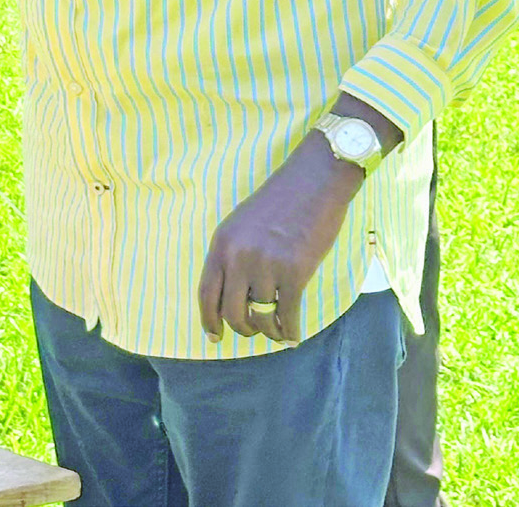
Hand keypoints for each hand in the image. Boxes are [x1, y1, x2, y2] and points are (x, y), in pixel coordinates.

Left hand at [197, 132, 361, 344]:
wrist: (312, 182)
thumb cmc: (278, 202)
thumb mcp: (241, 224)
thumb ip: (232, 255)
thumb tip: (231, 295)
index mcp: (222, 243)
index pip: (206, 293)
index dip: (209, 319)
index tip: (214, 337)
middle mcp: (239, 257)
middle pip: (232, 312)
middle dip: (243, 329)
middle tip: (253, 331)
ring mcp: (266, 265)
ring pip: (261, 317)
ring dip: (269, 331)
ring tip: (276, 332)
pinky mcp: (295, 272)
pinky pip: (287, 316)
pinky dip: (291, 332)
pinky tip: (294, 335)